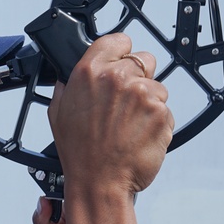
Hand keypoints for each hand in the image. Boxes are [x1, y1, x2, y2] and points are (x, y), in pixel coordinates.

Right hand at [48, 34, 172, 197]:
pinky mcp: (161, 112)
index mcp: (90, 73)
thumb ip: (67, 86)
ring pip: (157, 87)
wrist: (100, 183)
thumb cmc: (80, 154)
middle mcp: (117, 78)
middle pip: (142, 60)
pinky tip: (139, 135)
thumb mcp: (58, 113)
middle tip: (125, 104)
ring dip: (148, 103)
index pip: (118, 40)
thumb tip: (70, 76)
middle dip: (137, 78)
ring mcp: (142, 94)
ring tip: (130, 125)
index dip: (121, 52)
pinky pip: (166, 110)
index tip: (121, 61)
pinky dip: (157, 122)